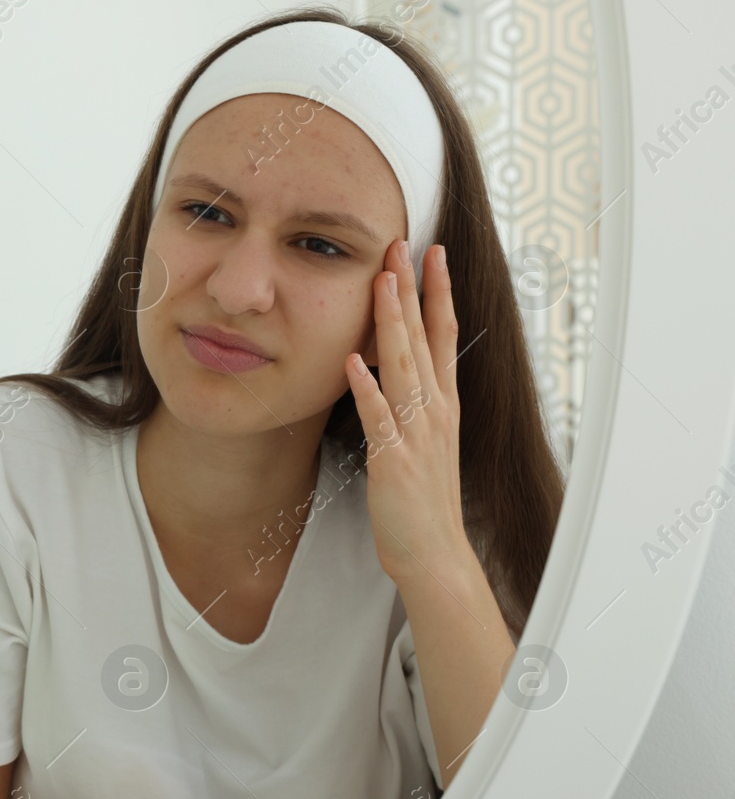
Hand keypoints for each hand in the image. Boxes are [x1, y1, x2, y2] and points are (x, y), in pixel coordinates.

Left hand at [345, 239, 470, 583]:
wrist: (434, 553)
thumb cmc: (422, 501)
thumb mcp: (424, 441)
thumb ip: (413, 402)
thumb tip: (390, 367)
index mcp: (443, 404)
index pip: (444, 335)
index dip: (438, 292)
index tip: (431, 253)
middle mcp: (435, 411)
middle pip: (424, 339)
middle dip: (412, 290)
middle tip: (402, 245)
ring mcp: (417, 434)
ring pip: (404, 366)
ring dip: (392, 323)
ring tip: (381, 283)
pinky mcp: (395, 460)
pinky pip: (379, 419)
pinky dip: (367, 390)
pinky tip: (353, 362)